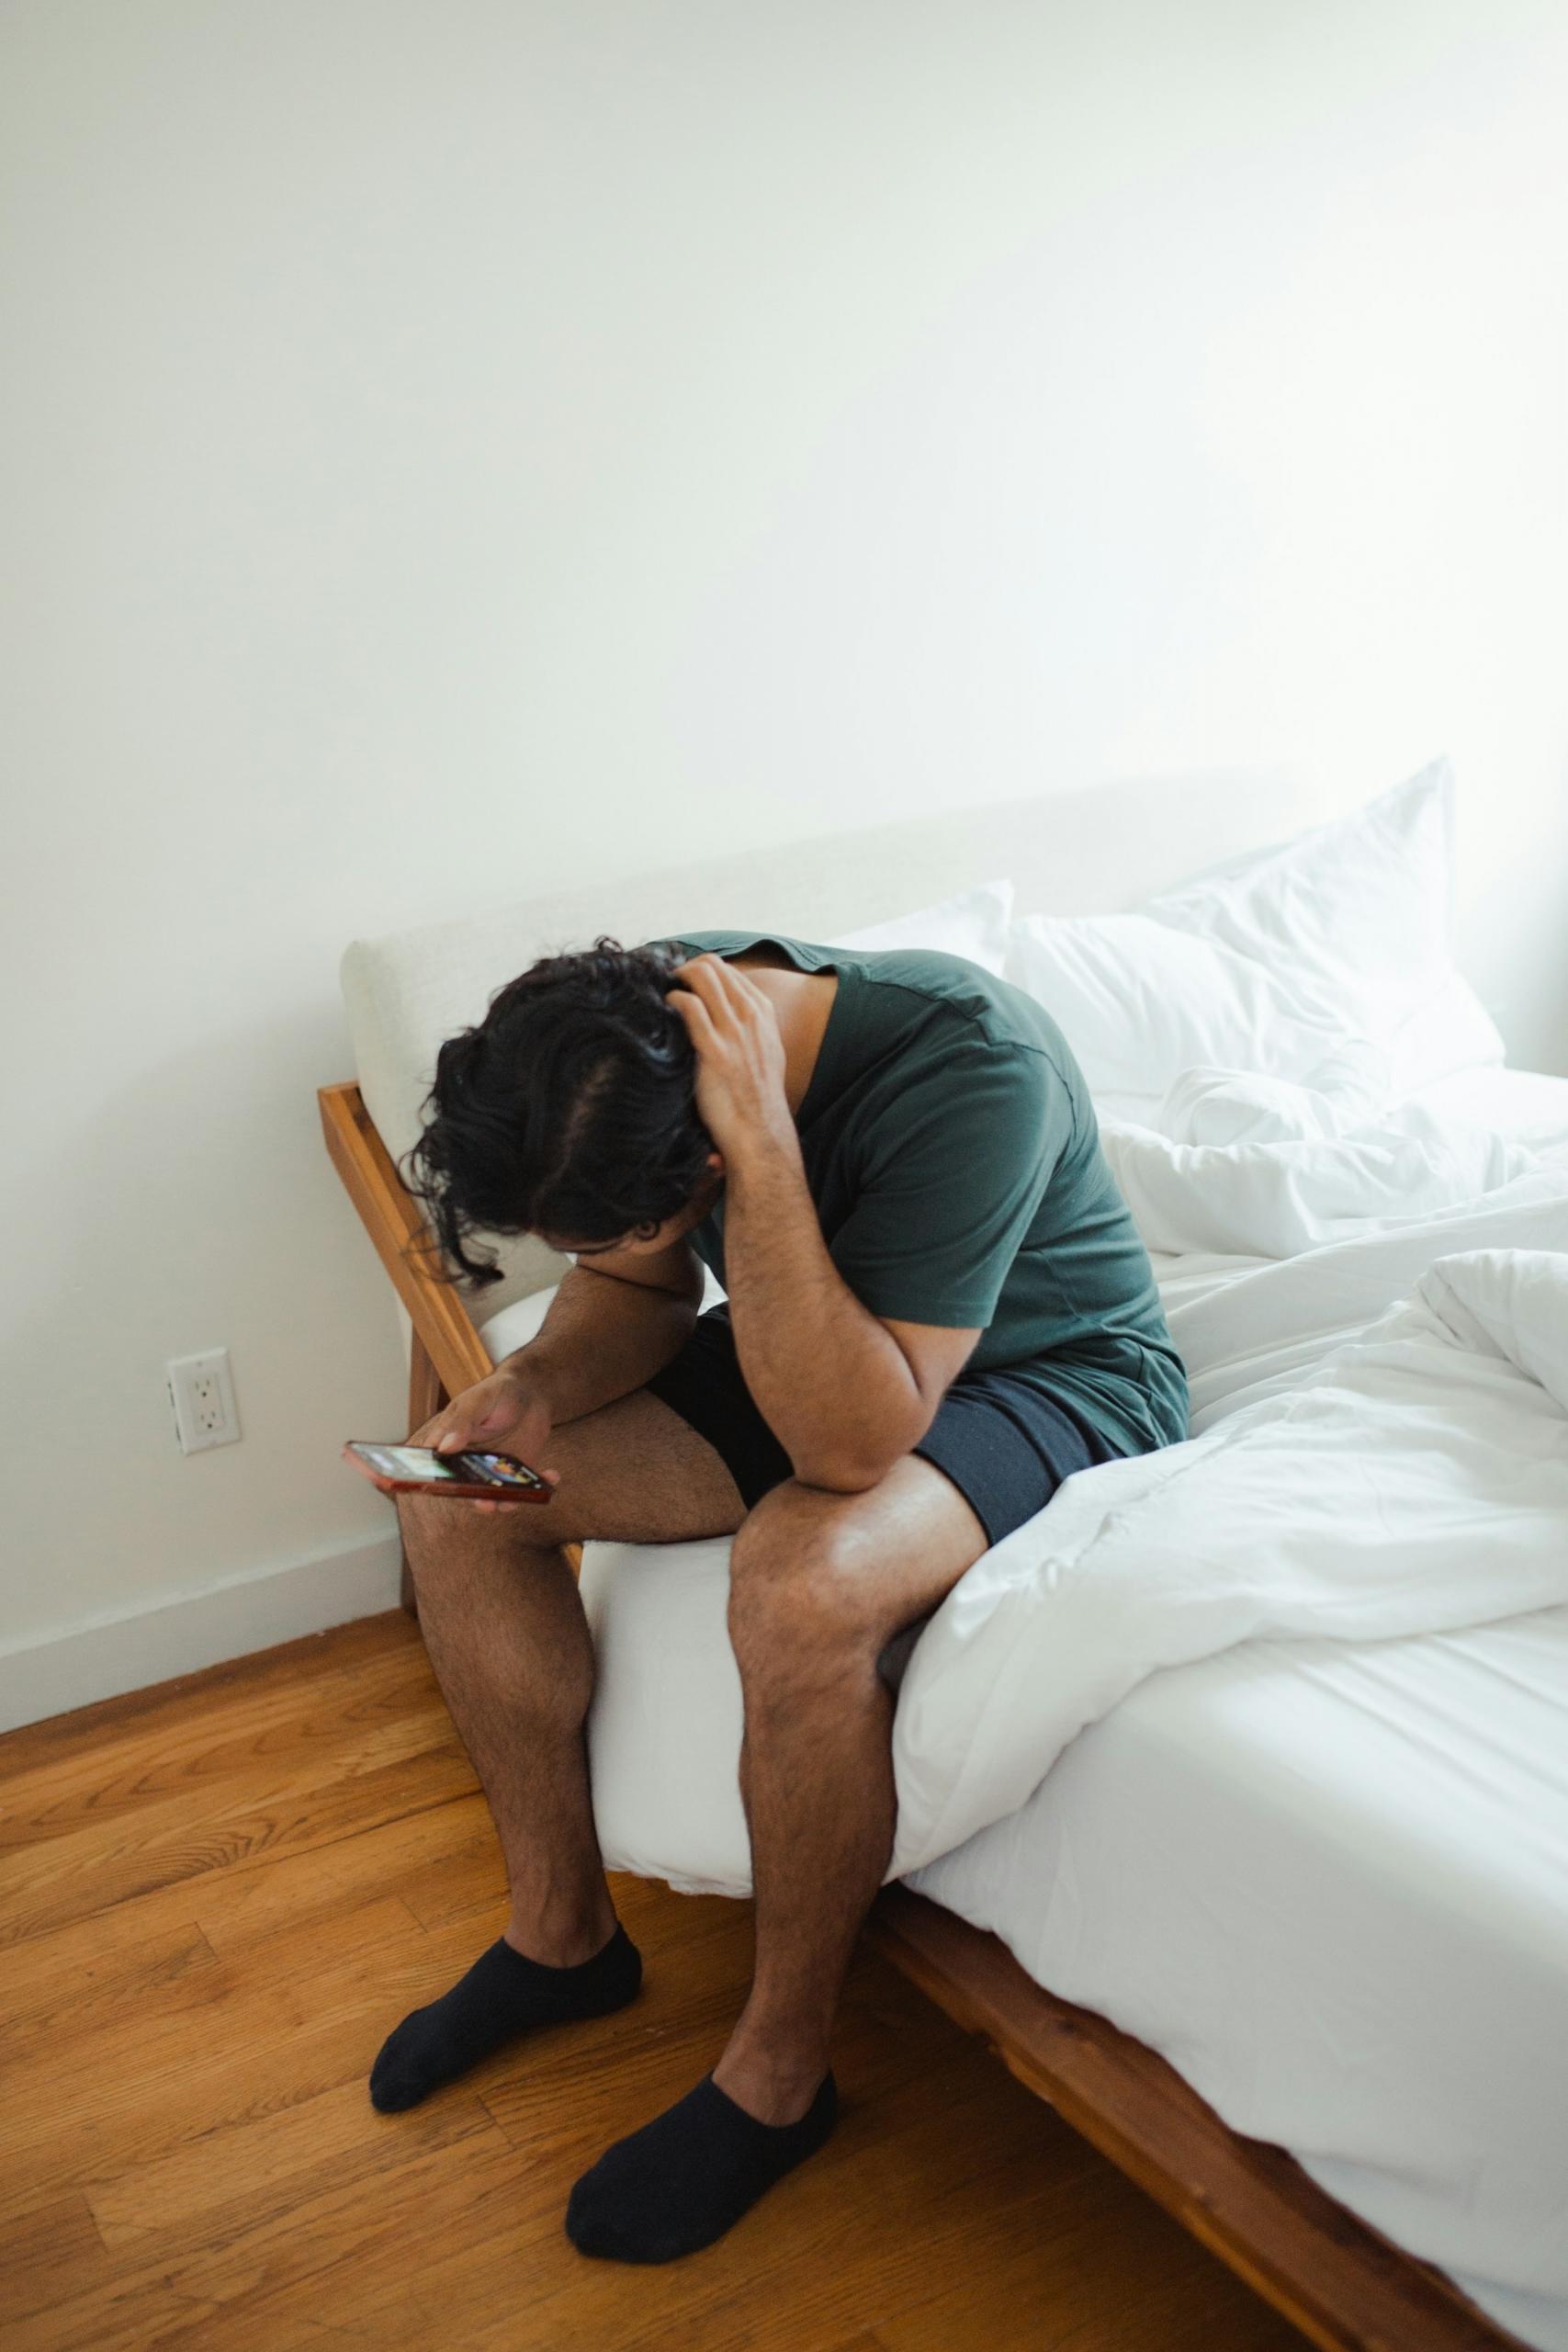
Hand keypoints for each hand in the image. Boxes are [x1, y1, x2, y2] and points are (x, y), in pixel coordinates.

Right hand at [418, 1365, 559, 1515]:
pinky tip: (552, 1477)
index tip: (434, 1494)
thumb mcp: (478, 1400)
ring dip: (508, 1502)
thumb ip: (462, 1421)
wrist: (532, 1391)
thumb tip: (444, 1447)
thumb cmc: (498, 1391)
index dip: (428, 1485)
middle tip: (488, 1505)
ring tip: (521, 1498)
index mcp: (449, 1445)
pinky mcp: (517, 1473)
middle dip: (476, 1502)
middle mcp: (468, 1464)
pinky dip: (540, 1487)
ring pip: (495, 1497)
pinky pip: (525, 1488)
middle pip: (464, 1492)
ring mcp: (492, 1471)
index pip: (432, 1471)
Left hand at [665, 954, 792, 1156]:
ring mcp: (733, 1031)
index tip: (686, 984)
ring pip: (702, 976)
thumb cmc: (757, 1095)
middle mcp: (750, 1015)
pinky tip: (665, 1011)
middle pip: (714, 966)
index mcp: (763, 1013)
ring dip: (677, 979)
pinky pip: (688, 1006)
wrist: (760, 1130)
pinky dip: (672, 1000)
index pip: (730, 971)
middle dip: (686, 969)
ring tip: (664, 994)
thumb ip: (752, 1025)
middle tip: (669, 985)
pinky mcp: (713, 1049)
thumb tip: (729, 1009)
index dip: (703, 972)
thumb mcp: (766, 1050)